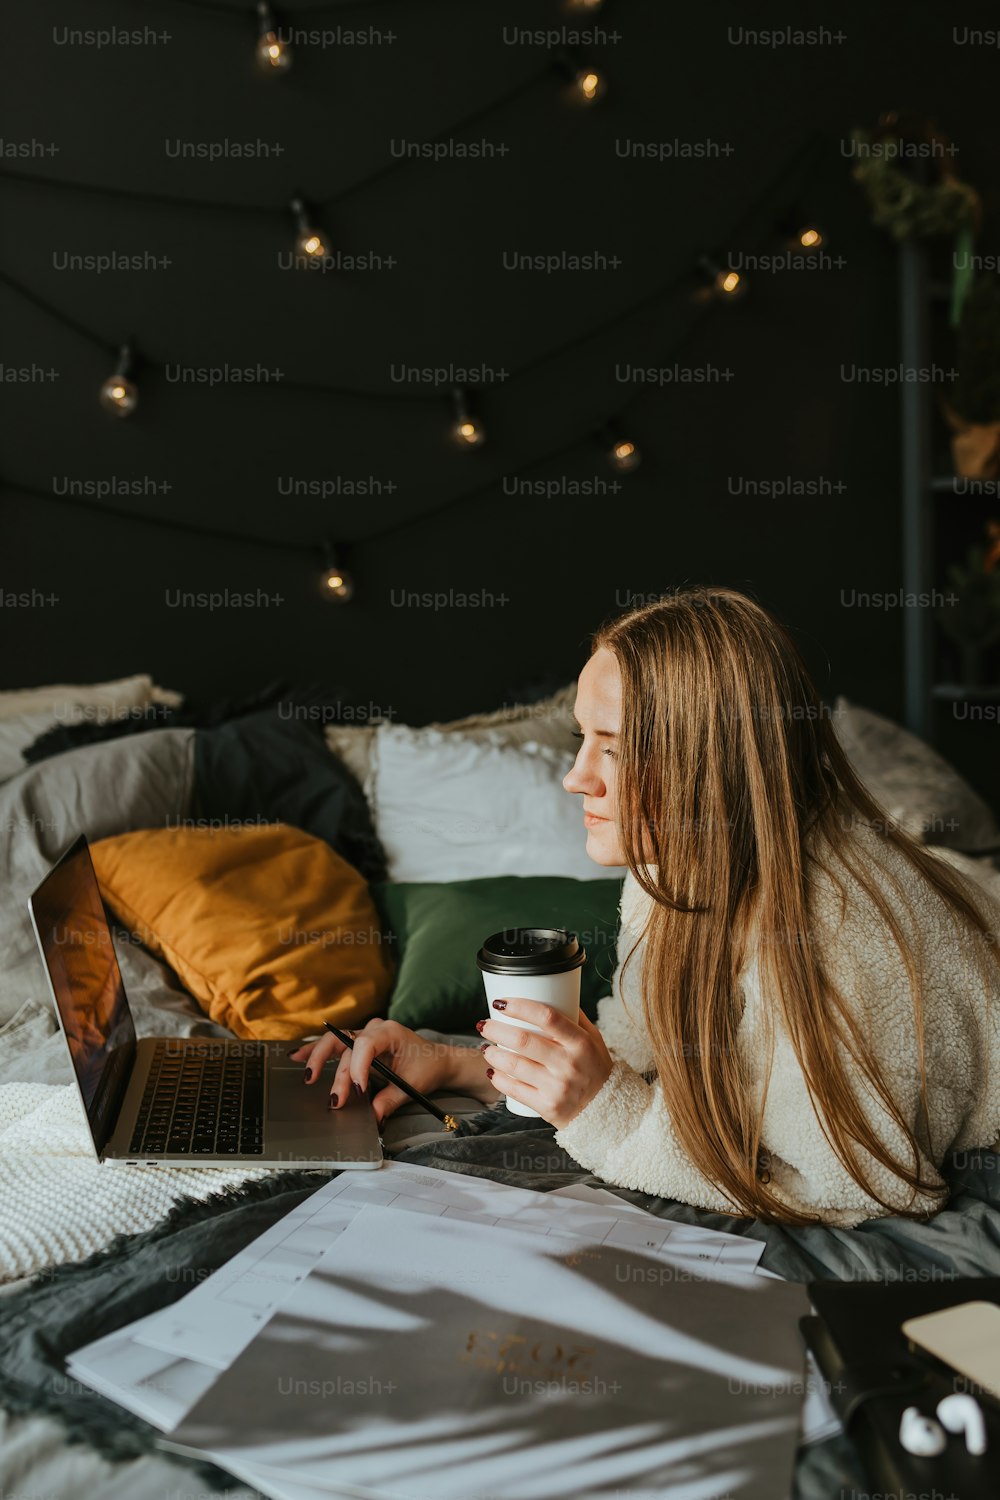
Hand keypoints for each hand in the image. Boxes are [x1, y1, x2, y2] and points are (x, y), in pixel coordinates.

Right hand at [289, 1020, 452, 1124]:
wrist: (436, 1060)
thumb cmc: (427, 1068)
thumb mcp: (412, 1086)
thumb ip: (390, 1099)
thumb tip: (373, 1116)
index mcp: (390, 1032)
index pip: (365, 1045)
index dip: (358, 1068)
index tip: (359, 1091)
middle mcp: (374, 1029)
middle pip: (345, 1044)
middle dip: (337, 1072)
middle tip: (334, 1098)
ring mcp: (365, 1034)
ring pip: (336, 1043)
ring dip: (318, 1059)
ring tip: (306, 1075)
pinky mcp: (359, 1044)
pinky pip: (335, 1045)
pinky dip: (317, 1052)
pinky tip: (298, 1057)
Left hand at [479, 1000, 613, 1127]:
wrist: (608, 1110)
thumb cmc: (596, 1068)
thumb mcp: (593, 1039)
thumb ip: (573, 1017)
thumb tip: (551, 992)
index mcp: (580, 1042)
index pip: (547, 1017)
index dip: (520, 1006)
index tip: (501, 1002)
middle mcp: (568, 1063)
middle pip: (523, 1041)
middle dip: (496, 1029)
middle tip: (485, 1024)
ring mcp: (557, 1087)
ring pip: (514, 1066)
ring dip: (493, 1054)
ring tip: (486, 1047)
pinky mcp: (547, 1107)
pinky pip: (514, 1090)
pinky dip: (498, 1079)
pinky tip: (492, 1071)